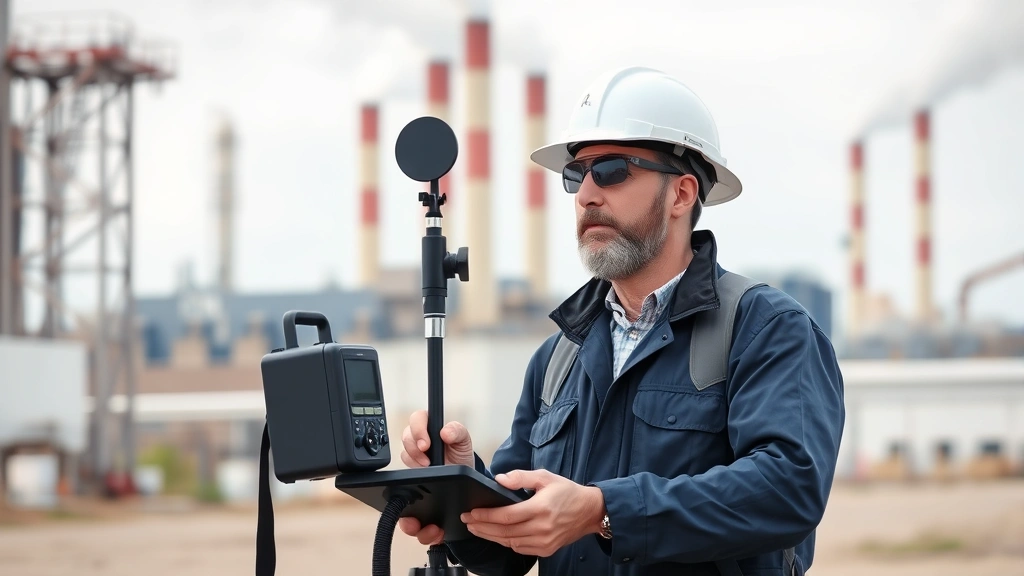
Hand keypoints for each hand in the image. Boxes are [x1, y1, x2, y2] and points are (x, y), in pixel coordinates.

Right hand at [397, 410, 475, 543]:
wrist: (468, 490)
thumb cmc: (460, 460)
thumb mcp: (463, 443)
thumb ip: (457, 432)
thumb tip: (445, 432)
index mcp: (426, 435)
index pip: (415, 422)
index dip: (417, 431)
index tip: (426, 445)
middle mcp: (415, 455)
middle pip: (404, 448)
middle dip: (414, 457)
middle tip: (427, 466)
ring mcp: (411, 478)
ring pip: (398, 484)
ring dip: (409, 493)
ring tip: (426, 497)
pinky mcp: (413, 502)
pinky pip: (407, 516)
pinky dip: (418, 525)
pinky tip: (433, 527)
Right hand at [399, 409, 474, 468]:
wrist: (458, 469)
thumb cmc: (460, 450)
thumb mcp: (464, 439)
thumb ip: (457, 431)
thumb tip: (445, 432)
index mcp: (433, 422)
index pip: (419, 417)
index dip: (418, 428)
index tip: (426, 443)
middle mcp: (421, 431)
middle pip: (407, 431)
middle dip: (414, 443)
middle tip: (425, 451)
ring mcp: (415, 444)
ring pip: (405, 445)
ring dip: (415, 455)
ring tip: (428, 462)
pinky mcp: (411, 458)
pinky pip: (405, 458)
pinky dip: (414, 463)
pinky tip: (424, 466)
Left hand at [459, 469, 604, 556]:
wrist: (589, 511)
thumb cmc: (567, 492)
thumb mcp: (545, 477)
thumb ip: (521, 477)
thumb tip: (499, 479)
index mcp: (540, 508)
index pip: (506, 516)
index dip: (485, 516)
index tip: (471, 512)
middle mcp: (542, 528)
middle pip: (504, 532)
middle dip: (482, 527)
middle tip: (467, 521)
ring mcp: (544, 541)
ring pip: (510, 542)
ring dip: (491, 536)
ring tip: (476, 529)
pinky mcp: (546, 550)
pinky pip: (520, 548)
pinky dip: (506, 542)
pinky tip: (496, 536)